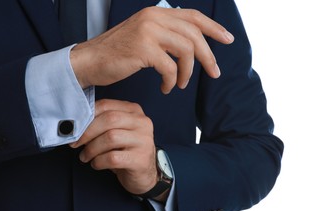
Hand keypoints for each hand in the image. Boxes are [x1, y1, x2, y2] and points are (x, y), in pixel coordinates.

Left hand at [70, 99, 159, 195]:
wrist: (144, 173)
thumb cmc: (125, 150)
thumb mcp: (116, 131)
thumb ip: (101, 122)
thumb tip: (75, 124)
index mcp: (134, 111)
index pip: (106, 105)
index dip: (86, 116)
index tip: (73, 128)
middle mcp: (142, 123)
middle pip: (109, 119)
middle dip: (87, 132)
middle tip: (75, 143)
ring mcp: (144, 141)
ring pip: (111, 138)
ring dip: (92, 148)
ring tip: (85, 156)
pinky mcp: (140, 159)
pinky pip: (113, 158)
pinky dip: (99, 161)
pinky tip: (96, 164)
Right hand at [71, 7, 233, 93]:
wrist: (90, 61)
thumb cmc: (117, 53)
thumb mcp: (143, 36)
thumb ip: (164, 35)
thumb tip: (189, 45)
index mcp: (156, 13)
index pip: (193, 16)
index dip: (214, 27)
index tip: (228, 39)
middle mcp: (154, 17)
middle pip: (195, 34)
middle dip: (208, 56)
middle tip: (214, 73)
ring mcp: (148, 32)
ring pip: (186, 50)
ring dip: (188, 72)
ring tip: (181, 85)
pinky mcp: (143, 49)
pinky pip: (170, 67)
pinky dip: (172, 80)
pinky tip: (167, 88)